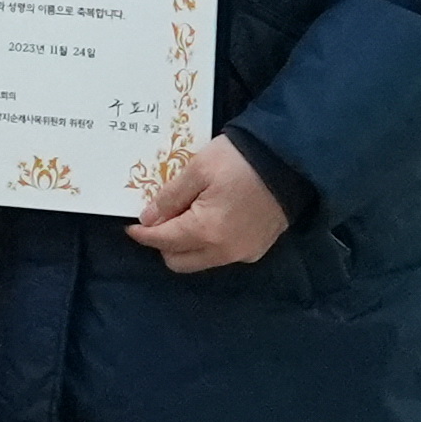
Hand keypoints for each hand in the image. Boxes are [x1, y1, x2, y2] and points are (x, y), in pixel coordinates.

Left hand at [128, 135, 287, 273]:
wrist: (289, 161)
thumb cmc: (240, 160)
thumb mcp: (198, 169)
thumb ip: (169, 197)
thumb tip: (148, 219)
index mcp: (206, 231)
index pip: (163, 241)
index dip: (143, 234)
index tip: (131, 226)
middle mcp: (224, 252)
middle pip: (178, 261)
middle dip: (163, 243)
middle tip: (162, 217)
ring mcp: (242, 254)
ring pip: (200, 261)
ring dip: (186, 245)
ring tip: (186, 215)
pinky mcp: (257, 250)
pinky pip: (222, 256)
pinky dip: (209, 244)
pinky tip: (211, 220)